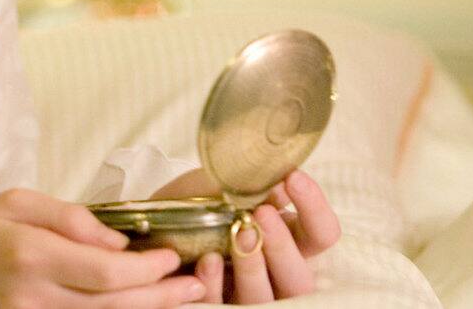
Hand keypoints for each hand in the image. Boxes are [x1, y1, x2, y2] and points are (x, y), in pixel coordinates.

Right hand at [0, 187, 207, 307]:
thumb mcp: (24, 200)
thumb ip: (73, 218)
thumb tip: (120, 244)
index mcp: (28, 255)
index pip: (104, 272)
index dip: (145, 270)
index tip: (170, 256)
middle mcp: (29, 296)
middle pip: (112, 305)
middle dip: (160, 296)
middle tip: (195, 285)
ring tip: (185, 298)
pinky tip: (146, 307)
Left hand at [151, 169, 340, 303]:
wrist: (149, 224)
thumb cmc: (192, 202)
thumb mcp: (217, 184)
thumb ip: (248, 186)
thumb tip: (279, 186)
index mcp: (287, 239)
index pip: (323, 234)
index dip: (315, 208)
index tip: (293, 178)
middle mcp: (275, 273)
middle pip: (302, 279)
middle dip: (284, 246)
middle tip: (262, 213)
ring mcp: (248, 295)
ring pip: (269, 300)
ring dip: (255, 267)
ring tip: (237, 234)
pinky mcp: (219, 307)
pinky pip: (223, 308)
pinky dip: (216, 285)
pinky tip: (206, 261)